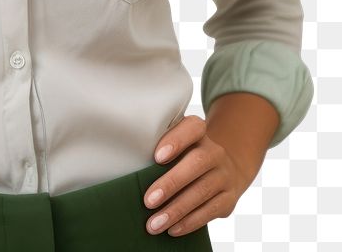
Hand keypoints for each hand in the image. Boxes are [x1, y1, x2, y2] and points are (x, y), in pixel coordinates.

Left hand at [143, 114, 252, 236]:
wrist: (225, 169)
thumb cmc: (186, 156)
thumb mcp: (177, 146)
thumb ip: (160, 150)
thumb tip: (128, 167)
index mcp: (199, 133)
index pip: (193, 128)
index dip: (176, 140)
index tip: (156, 157)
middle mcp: (215, 151)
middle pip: (197, 162)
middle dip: (171, 183)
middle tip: (148, 201)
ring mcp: (224, 175)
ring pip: (203, 190)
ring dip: (177, 210)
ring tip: (154, 223)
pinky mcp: (229, 199)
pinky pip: (211, 210)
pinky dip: (190, 222)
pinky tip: (173, 229)